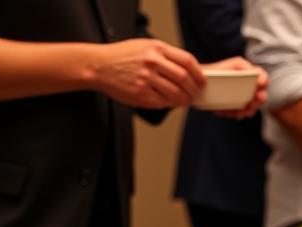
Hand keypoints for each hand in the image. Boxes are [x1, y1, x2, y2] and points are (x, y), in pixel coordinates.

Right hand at [89, 38, 205, 107]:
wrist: (100, 65)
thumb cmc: (123, 56)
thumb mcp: (145, 46)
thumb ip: (165, 56)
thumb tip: (187, 71)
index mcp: (156, 48)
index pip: (187, 61)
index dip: (199, 74)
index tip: (202, 81)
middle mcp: (152, 61)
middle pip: (184, 78)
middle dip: (194, 90)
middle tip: (195, 94)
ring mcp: (146, 78)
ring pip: (176, 93)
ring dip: (184, 100)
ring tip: (185, 101)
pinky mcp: (141, 94)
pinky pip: (163, 102)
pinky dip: (170, 104)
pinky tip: (170, 103)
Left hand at [205, 56, 267, 118]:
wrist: (197, 86)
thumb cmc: (211, 74)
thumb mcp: (227, 68)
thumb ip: (242, 69)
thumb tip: (253, 77)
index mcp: (246, 73)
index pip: (262, 76)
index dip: (264, 80)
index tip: (260, 84)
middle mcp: (248, 86)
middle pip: (261, 95)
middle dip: (257, 101)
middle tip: (250, 104)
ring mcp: (244, 98)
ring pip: (252, 107)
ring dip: (246, 111)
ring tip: (236, 112)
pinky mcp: (237, 108)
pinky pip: (241, 114)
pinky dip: (236, 114)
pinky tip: (228, 112)